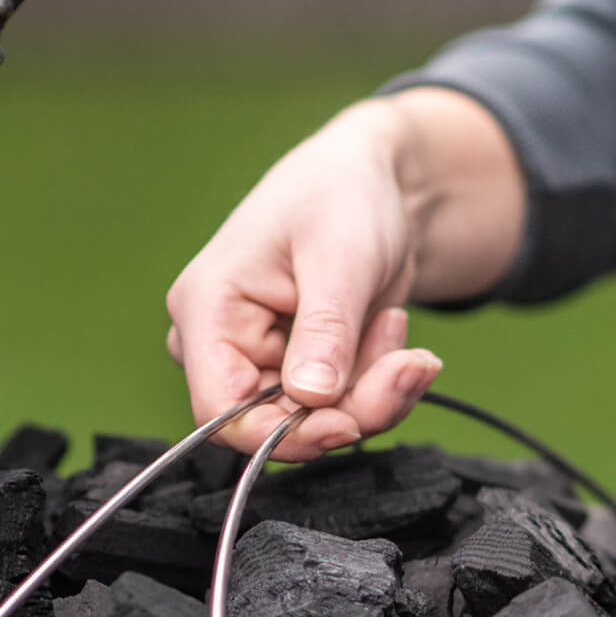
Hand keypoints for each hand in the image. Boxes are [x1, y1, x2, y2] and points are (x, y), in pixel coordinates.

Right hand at [166, 87, 526, 459]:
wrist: (373, 183)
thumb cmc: (342, 194)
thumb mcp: (341, 257)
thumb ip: (324, 330)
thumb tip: (311, 399)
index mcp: (207, 310)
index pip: (221, 412)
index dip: (282, 434)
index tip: (349, 423)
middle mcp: (222, 345)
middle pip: (275, 426)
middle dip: (350, 408)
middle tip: (407, 365)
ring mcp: (258, 362)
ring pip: (314, 424)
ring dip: (373, 392)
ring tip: (396, 326)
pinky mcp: (295, 372)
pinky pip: (337, 411)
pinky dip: (377, 384)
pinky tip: (392, 333)